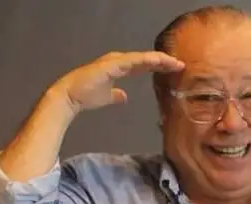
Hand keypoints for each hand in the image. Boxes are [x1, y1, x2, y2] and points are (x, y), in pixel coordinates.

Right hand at [48, 51, 184, 115]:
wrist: (70, 97)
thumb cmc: (86, 96)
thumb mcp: (107, 96)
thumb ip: (116, 95)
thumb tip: (124, 97)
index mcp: (119, 67)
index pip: (143, 65)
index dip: (158, 66)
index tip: (174, 70)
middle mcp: (118, 61)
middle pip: (146, 59)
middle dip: (163, 61)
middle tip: (180, 64)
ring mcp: (115, 61)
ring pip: (142, 58)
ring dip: (159, 59)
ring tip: (174, 63)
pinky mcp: (111, 65)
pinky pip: (133, 61)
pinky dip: (146, 60)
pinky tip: (158, 61)